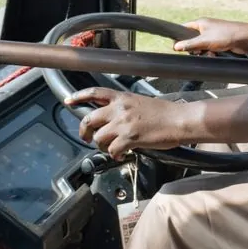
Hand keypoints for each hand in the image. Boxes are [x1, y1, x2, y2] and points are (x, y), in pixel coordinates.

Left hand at [65, 88, 190, 157]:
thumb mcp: (140, 103)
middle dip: (84, 131)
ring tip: (112, 148)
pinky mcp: (129, 138)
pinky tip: (122, 155)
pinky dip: (115, 156)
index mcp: (122, 98)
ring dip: (102, 146)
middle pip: (89, 119)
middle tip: (87, 138)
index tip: (68, 101)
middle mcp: (119, 109)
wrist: (179, 120)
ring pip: (99, 137)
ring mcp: (123, 124)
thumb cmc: (165, 113)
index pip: (94, 93)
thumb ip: (124, 109)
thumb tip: (112, 121)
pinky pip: (112, 150)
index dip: (78, 97)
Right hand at [173, 18, 247, 54]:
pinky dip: (211, 53)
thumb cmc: (225, 35)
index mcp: (201, 23)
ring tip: (210, 53)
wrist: (244, 39)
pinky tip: (215, 55)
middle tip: (198, 51)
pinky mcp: (219, 42)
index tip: (176, 47)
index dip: (179, 37)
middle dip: (194, 48)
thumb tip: (176, 47)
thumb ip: (189, 44)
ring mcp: (213, 35)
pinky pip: (210, 49)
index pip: (184, 28)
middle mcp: (206, 28)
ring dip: (204, 52)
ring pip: (201, 46)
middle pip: (192, 40)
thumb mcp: (204, 41)